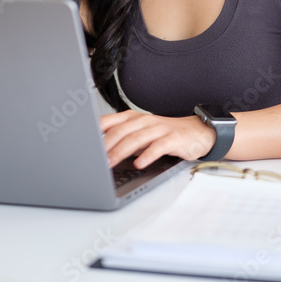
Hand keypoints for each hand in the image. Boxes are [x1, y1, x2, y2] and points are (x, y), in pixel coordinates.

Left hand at [100, 110, 215, 168]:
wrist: (197, 132)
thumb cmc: (164, 135)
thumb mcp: (140, 135)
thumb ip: (122, 139)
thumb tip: (98, 152)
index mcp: (133, 118)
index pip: (109, 121)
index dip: (95, 132)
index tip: (83, 144)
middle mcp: (144, 120)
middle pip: (120, 131)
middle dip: (105, 145)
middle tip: (93, 159)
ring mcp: (159, 128)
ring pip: (136, 138)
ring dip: (120, 151)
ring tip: (109, 163)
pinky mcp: (173, 138)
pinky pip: (158, 146)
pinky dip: (147, 155)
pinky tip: (139, 163)